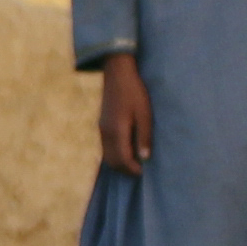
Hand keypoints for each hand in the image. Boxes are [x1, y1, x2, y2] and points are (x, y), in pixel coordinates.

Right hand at [94, 52, 151, 176]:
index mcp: (117, 131)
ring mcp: (101, 129)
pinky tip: (127, 150)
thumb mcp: (144, 114)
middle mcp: (106, 133)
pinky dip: (115, 155)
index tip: (145, 171)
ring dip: (119, 163)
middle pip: (112, 161)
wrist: (117, 73)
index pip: (122, 159)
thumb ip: (144, 136)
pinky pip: (106, 148)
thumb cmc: (134, 92)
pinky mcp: (101, 125)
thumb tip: (145, 158)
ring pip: (107, 156)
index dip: (133, 169)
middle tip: (140, 170)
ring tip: (135, 162)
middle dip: (125, 169)